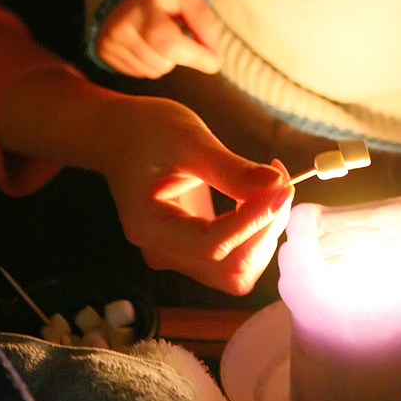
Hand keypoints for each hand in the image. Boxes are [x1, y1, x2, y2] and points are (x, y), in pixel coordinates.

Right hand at [97, 0, 222, 76]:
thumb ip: (204, 24)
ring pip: (151, 71)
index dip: (195, 56)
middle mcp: (120, 24)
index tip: (214, 61)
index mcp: (143, 5)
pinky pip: (138, 73)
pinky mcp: (103, 51)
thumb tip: (214, 58)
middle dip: (178, 55)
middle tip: (176, 32)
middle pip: (162, 62)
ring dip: (163, 60)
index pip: (169, 42)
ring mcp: (109, 40)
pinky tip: (146, 43)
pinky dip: (148, 62)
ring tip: (159, 36)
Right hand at [100, 95, 293, 293]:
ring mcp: (177, 254)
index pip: (212, 245)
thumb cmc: (146, 129)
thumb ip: (230, 167)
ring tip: (271, 188)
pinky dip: (255, 233)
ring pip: (237, 271)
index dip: (253, 221)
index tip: (281, 186)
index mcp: (150, 226)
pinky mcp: (193, 249)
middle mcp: (162, 252)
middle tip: (281, 182)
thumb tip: (276, 185)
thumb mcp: (187, 138)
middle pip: (229, 268)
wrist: (118, 134)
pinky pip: (233, 258)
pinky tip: (258, 198)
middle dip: (264, 229)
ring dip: (265, 234)